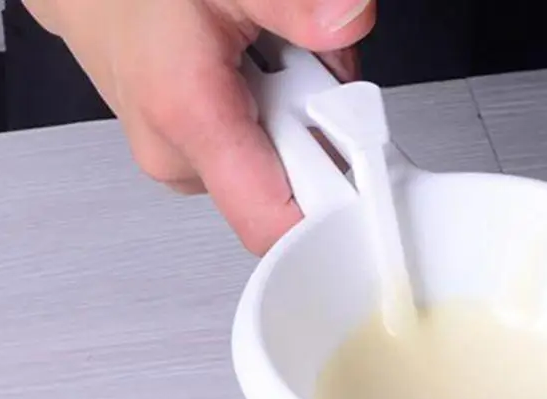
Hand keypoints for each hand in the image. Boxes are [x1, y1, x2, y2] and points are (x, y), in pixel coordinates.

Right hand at [25, 0, 375, 253]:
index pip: (275, 228)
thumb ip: (292, 1)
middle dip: (323, 129)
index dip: (333, 219)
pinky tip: (255, 73)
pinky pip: (261, 158)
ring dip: (301, 118)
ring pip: (283, 171)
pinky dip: (276, 118)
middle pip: (295, 190)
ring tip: (269, 58)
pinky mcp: (191, 162)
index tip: (364, 182)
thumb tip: (348, 17)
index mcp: (189, 117)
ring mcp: (185, 166)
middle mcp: (181, 159)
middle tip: (304, 67)